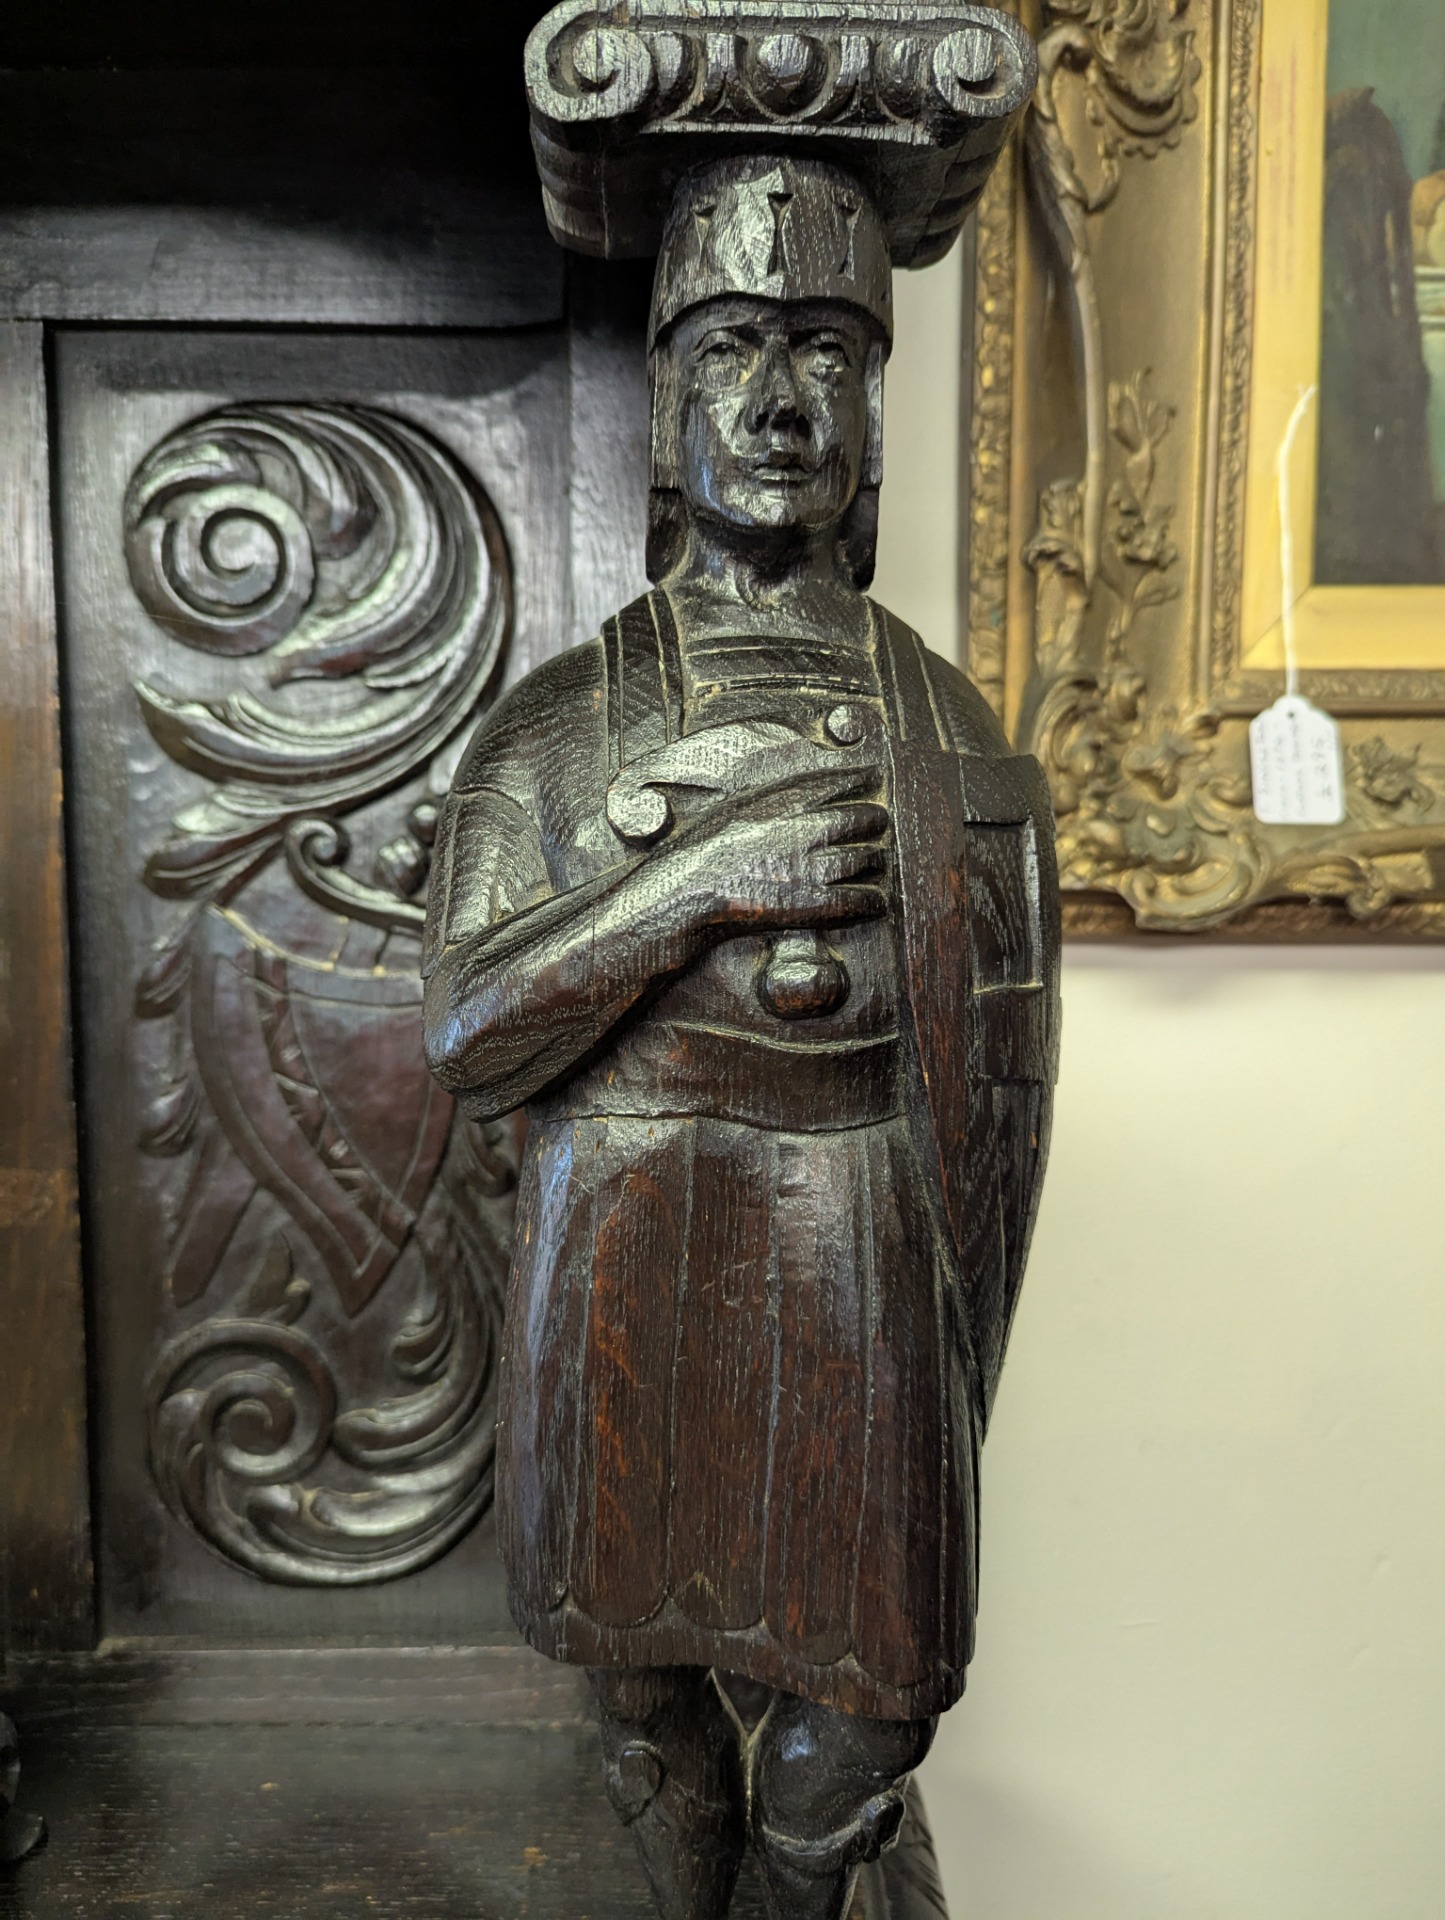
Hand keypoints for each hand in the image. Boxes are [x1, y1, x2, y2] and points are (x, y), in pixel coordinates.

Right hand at [655, 762, 888, 935]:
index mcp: (788, 802)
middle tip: (878, 822)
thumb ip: (771, 796)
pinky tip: (876, 900)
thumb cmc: (704, 850)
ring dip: (876, 859)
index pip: (842, 782)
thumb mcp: (735, 807)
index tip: (870, 777)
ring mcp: (814, 868)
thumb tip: (801, 786)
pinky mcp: (815, 904)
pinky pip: (861, 899)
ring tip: (876, 860)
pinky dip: (873, 899)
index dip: (861, 779)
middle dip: (874, 820)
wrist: (688, 893)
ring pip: (868, 857)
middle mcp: (808, 830)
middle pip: (864, 819)